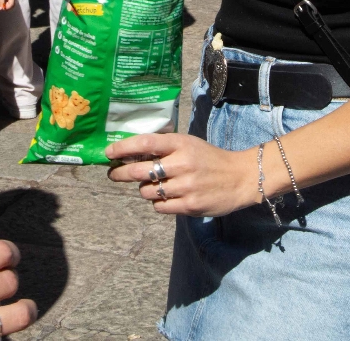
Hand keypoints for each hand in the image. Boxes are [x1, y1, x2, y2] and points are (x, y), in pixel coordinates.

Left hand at [106, 133, 259, 217]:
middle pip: (140, 171)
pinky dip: (157, 202)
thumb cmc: (209, 159)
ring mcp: (186, 186)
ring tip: (154, 185)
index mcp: (182, 144)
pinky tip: (167, 196)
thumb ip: (165, 148)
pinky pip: (159, 206)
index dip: (123, 147)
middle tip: (113, 174)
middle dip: (121, 173)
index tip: (109, 152)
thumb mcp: (189, 145)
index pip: (146, 143)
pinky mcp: (190, 205)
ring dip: (144, 189)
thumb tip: (130, 153)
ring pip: (147, 191)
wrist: (240, 178)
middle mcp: (183, 164)